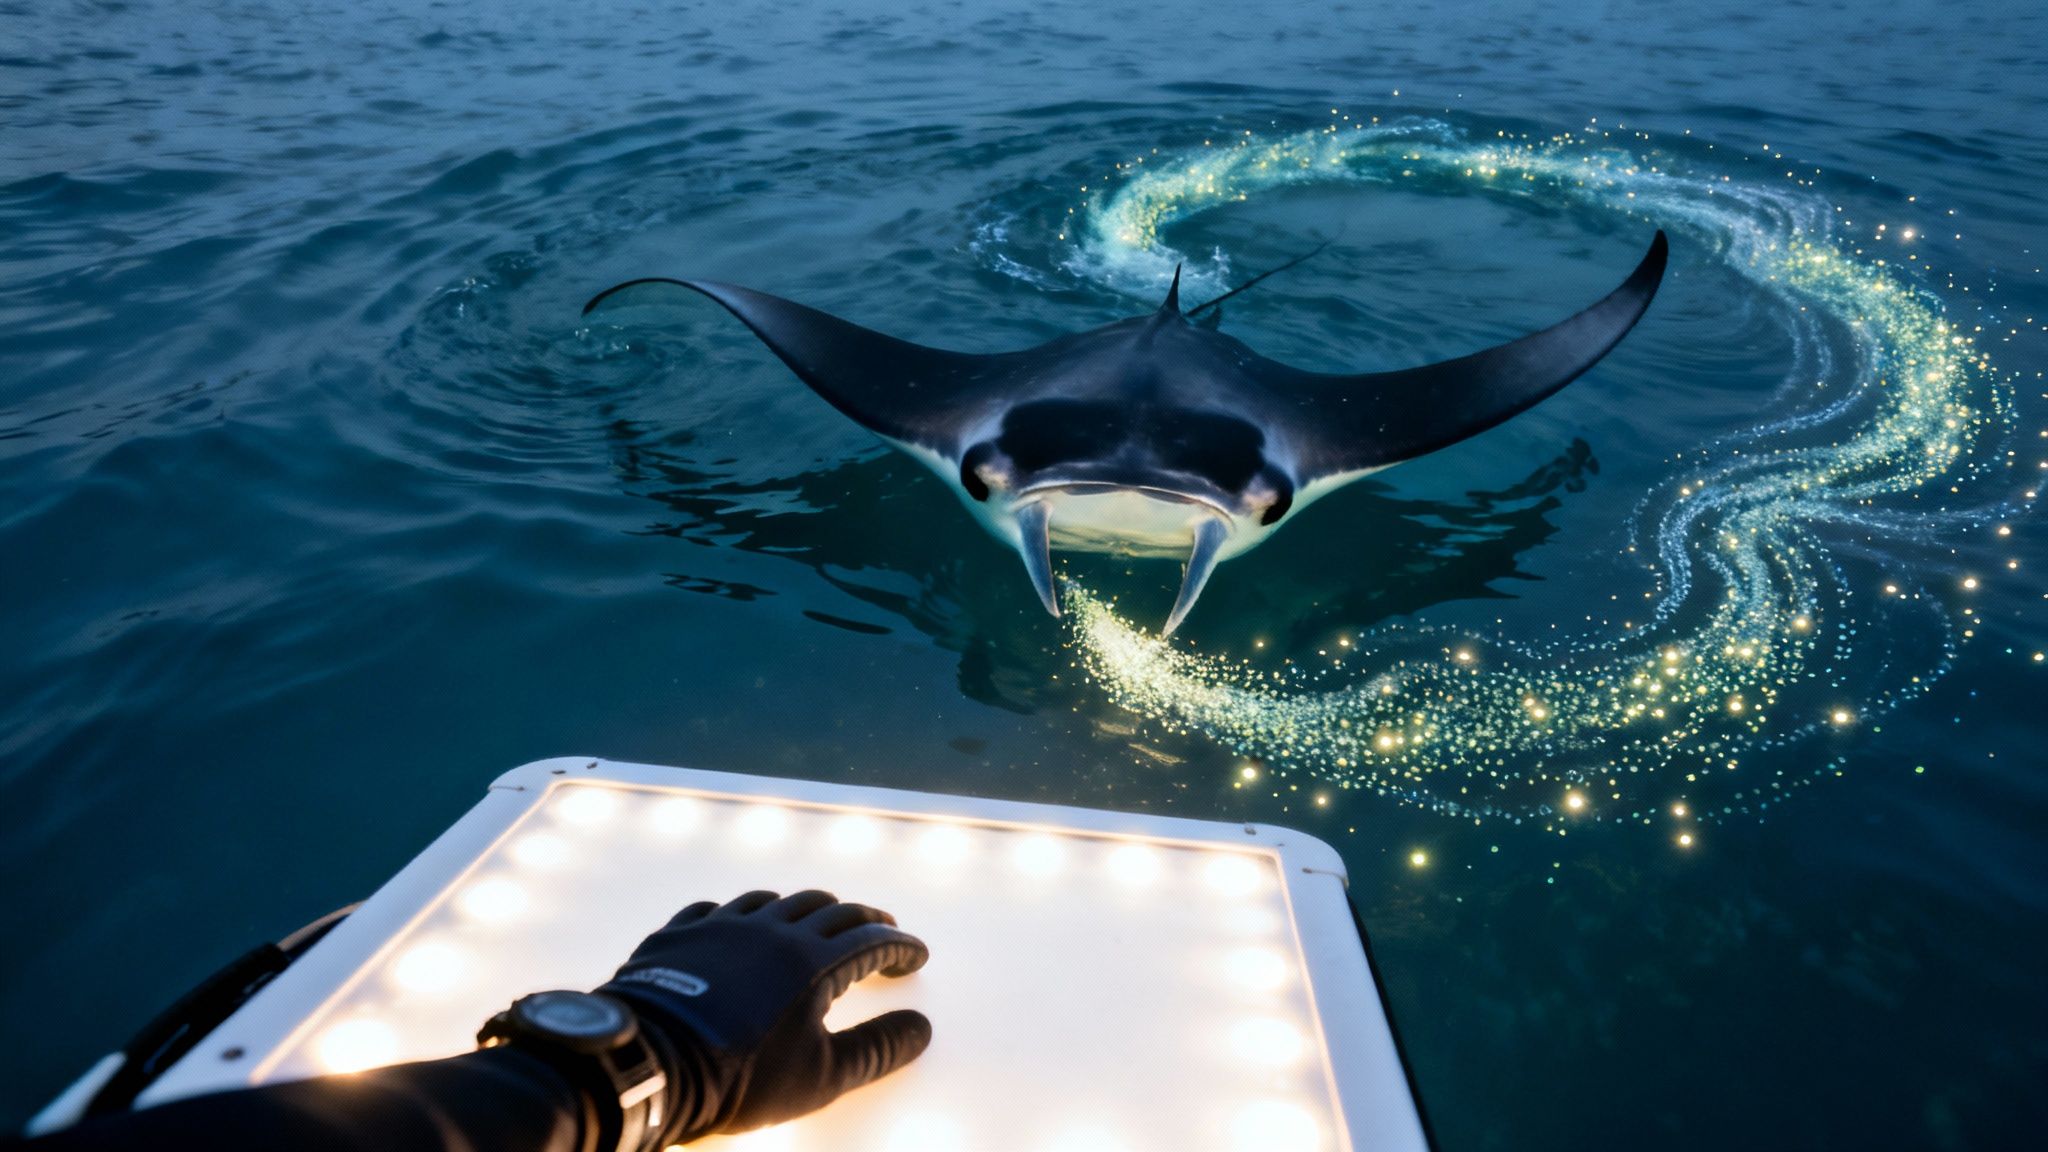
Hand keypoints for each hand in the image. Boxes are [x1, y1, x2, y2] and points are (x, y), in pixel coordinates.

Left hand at [598, 890, 930, 1141]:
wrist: (650, 1063)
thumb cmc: (740, 1075)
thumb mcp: (821, 1077)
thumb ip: (876, 1049)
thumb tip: (919, 1027)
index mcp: (813, 961)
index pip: (870, 942)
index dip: (899, 947)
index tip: (916, 955)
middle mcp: (773, 930)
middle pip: (830, 909)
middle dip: (862, 918)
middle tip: (880, 929)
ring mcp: (723, 927)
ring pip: (776, 902)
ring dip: (806, 909)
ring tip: (816, 922)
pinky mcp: (681, 934)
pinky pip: (719, 909)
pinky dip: (744, 915)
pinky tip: (742, 927)